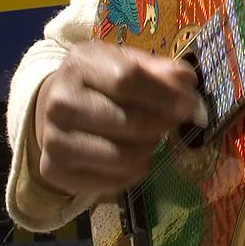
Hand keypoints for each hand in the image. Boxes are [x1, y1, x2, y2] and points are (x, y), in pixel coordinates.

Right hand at [32, 40, 199, 195]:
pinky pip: (112, 181)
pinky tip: (135, 158)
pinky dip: (134, 173)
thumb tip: (187, 81)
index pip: (127, 79)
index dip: (164, 94)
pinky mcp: (55, 170)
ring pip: (122, 156)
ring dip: (148, 150)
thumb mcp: (125, 63)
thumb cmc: (100, 84)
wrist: (55, 109)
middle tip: (170, 124)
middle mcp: (60, 101)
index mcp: (80, 64)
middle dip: (160, 125)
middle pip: (128, 121)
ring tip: (149, 140)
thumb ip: (158, 70)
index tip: (190, 105)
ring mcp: (54, 138)